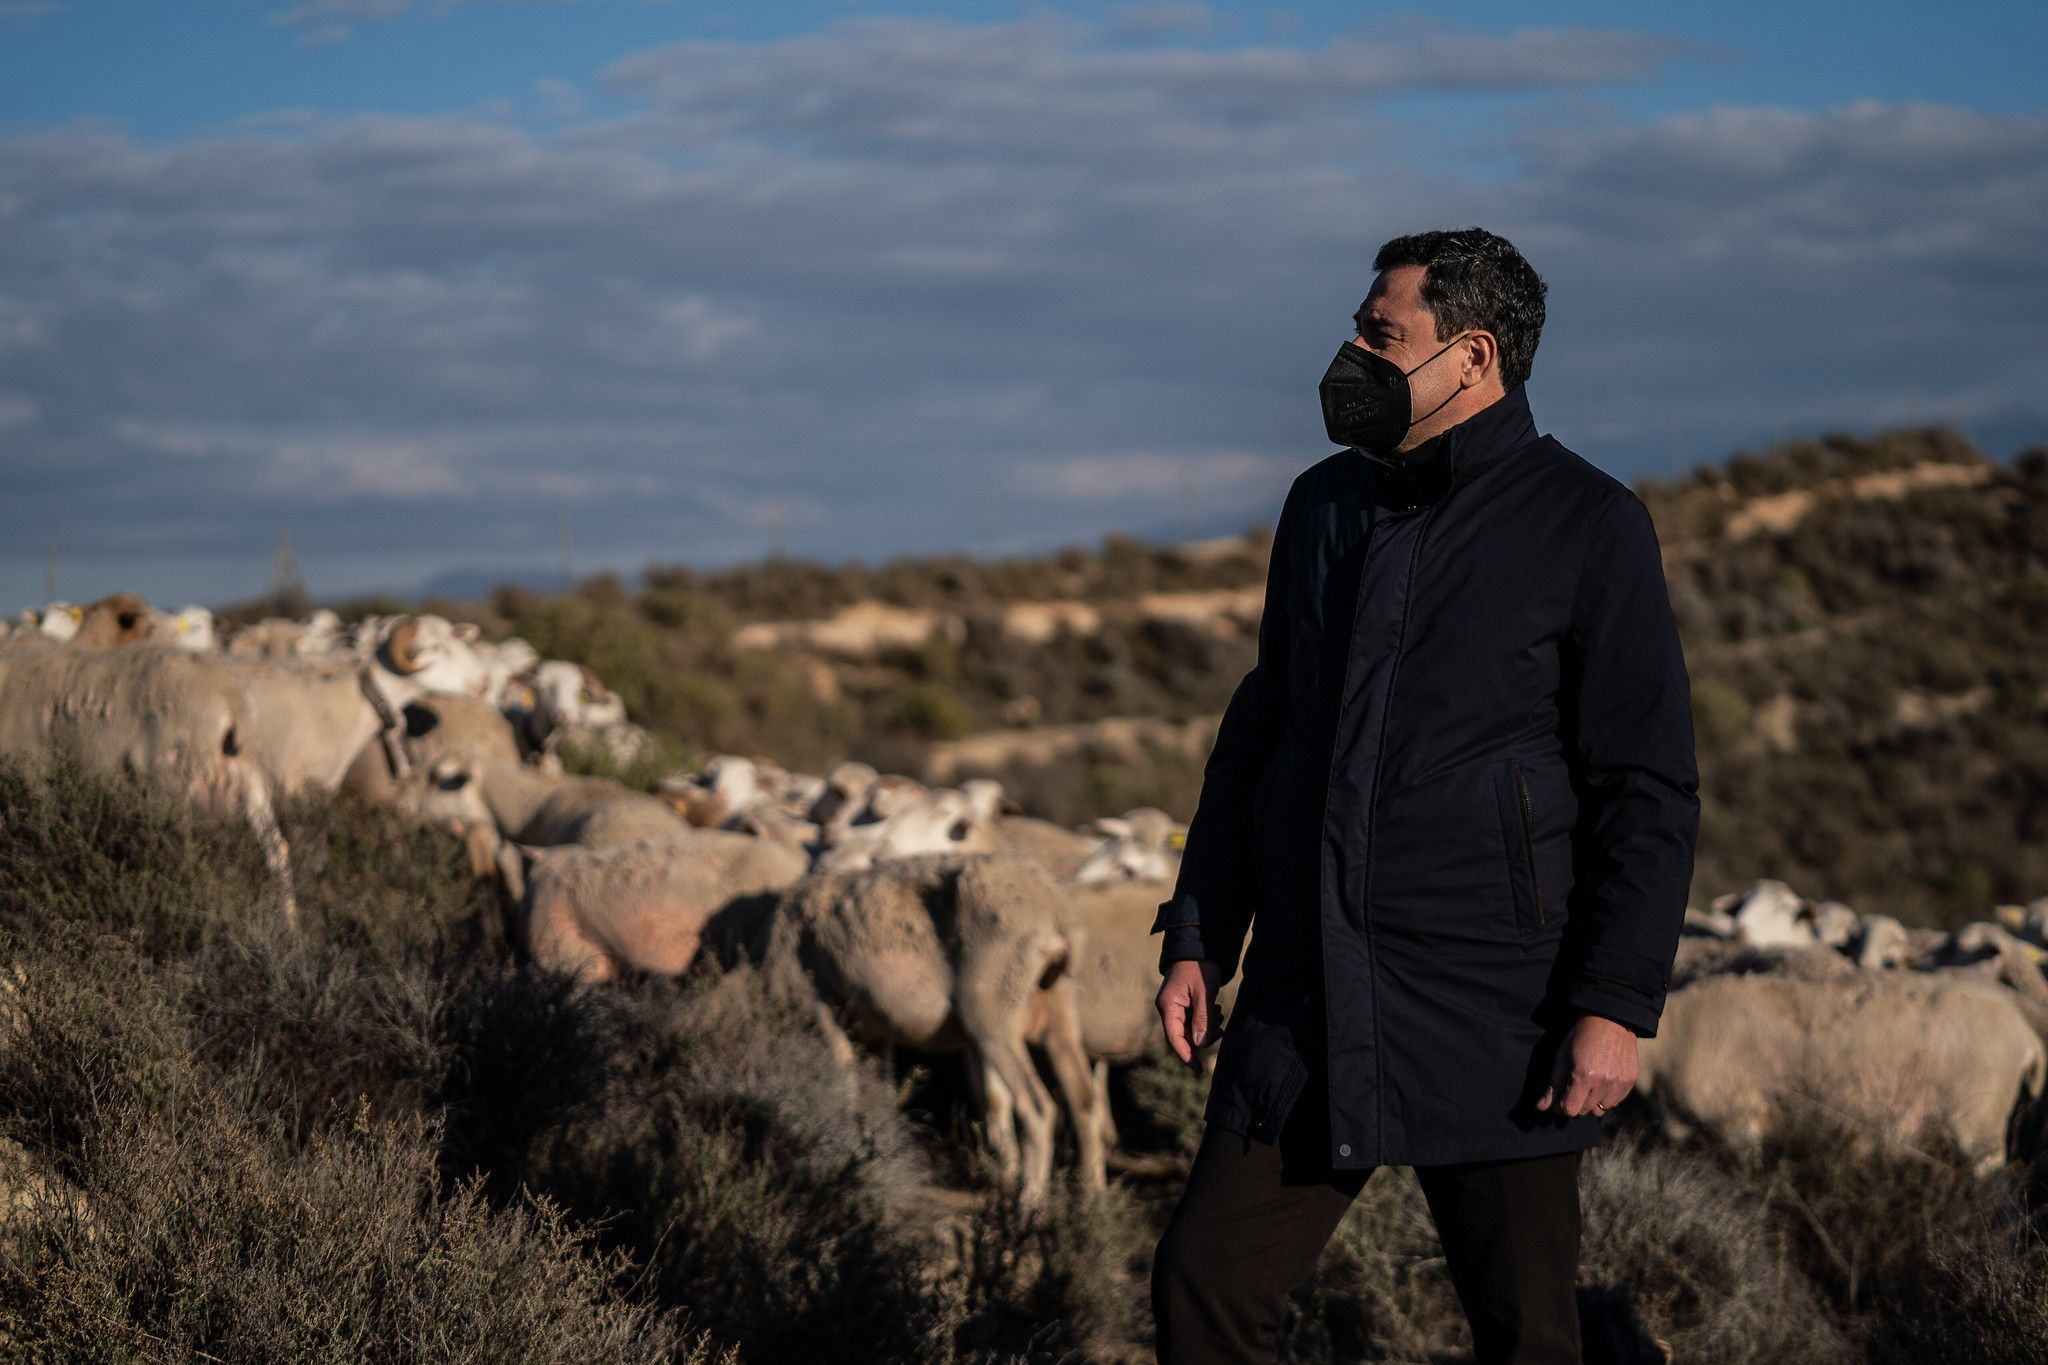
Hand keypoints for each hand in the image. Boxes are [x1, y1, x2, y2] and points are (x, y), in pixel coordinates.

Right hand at [1157, 959, 1223, 1073]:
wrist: (1198, 946)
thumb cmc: (1199, 966)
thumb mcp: (1204, 992)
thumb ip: (1202, 1018)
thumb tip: (1200, 1044)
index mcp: (1168, 1006)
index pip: (1174, 1038)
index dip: (1186, 1055)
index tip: (1198, 1070)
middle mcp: (1168, 1008)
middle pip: (1184, 1036)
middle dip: (1203, 1036)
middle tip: (1220, 1025)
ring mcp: (1175, 1006)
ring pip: (1190, 1029)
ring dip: (1206, 1027)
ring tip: (1219, 1011)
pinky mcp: (1183, 1003)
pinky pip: (1193, 1020)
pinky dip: (1205, 1019)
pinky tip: (1215, 1009)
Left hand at [1536, 1014, 1636, 1117]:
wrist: (1611, 1018)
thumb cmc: (1581, 1034)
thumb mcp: (1562, 1055)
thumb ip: (1553, 1084)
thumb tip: (1541, 1108)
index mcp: (1583, 1075)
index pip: (1569, 1109)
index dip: (1559, 1107)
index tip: (1556, 1100)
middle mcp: (1604, 1083)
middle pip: (1584, 1111)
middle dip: (1574, 1104)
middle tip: (1570, 1089)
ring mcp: (1619, 1083)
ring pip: (1600, 1110)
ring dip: (1590, 1103)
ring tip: (1586, 1085)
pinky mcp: (1630, 1082)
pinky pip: (1614, 1102)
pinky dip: (1605, 1098)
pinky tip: (1600, 1083)